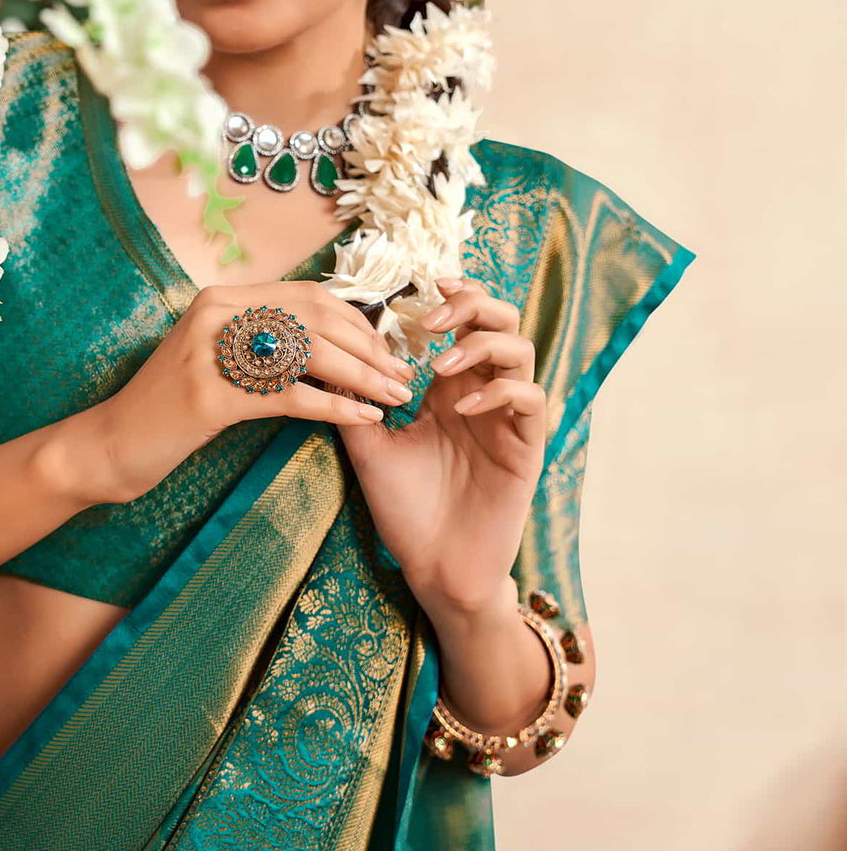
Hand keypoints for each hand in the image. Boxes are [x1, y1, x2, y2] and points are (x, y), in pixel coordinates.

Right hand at [89, 281, 417, 504]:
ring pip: (310, 353)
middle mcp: (217, 312)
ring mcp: (210, 350)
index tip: (387, 350)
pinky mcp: (210, 394)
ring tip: (393, 398)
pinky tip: (362, 420)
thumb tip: (331, 343)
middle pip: (317, 319)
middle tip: (402, 376)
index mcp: (222, 298)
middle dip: (369, 348)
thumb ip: (261, 342)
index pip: (310, 295)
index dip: (358, 321)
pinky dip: (333, 407)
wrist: (108, 444)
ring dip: (362, 377)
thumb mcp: (215, 360)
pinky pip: (290, 395)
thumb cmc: (169, 408)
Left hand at [335, 277, 546, 616]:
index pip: (466, 320)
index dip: (455, 294)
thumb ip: (352, 402)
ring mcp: (508, 418)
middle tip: (433, 318)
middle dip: (472, 305)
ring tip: (440, 366)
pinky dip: (498, 391)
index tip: (424, 283)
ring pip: (522, 349)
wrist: (434, 567)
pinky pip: (529, 398)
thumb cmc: (405, 509)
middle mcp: (482, 393)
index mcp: (449, 387)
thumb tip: (322, 356)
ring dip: (481, 345)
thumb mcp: (367, 447)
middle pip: (502, 320)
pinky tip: (460, 409)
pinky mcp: (526, 447)